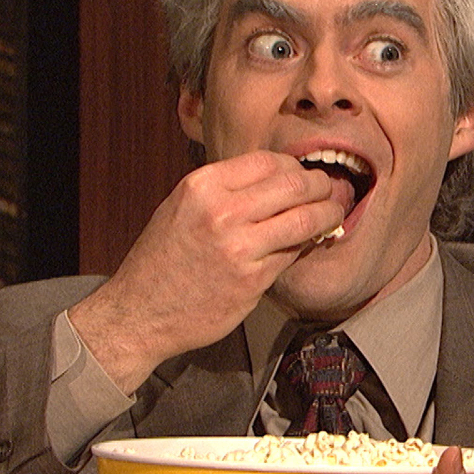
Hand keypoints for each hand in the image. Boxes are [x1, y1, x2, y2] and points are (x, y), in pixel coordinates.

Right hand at [68, 151, 343, 393]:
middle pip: (294, 185)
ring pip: (304, 219)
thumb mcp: (183, 207)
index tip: (303, 175)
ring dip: (328, 214)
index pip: (268, 161)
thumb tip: (278, 180)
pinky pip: (293, 253)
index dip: (294, 166)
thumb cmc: (162, 259)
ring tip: (334, 214)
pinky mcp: (252, 281)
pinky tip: (311, 242)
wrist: (139, 312)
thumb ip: (225, 190)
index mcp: (203, 187)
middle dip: (321, 186)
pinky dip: (308, 244)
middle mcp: (222, 212)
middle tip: (331, 191)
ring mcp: (239, 248)